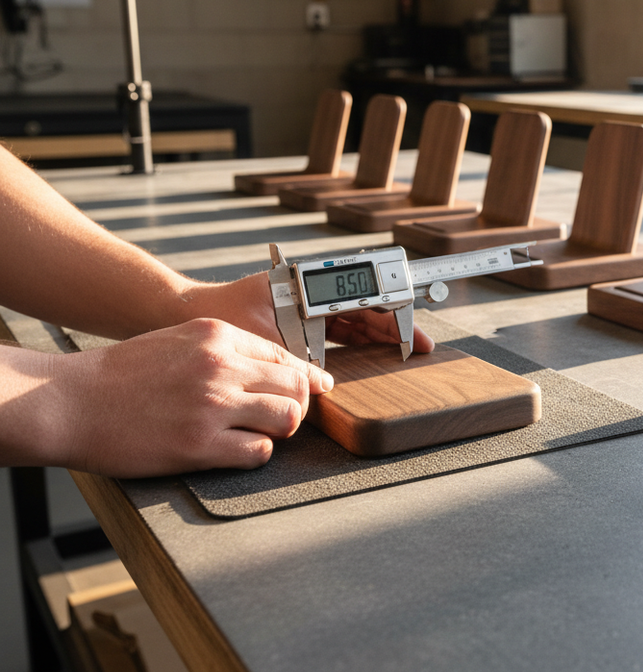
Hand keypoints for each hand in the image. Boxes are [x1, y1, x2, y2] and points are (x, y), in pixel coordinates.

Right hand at [52, 319, 332, 476]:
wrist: (71, 401)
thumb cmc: (122, 374)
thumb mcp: (179, 340)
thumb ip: (225, 349)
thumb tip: (274, 367)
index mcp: (217, 336)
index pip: (286, 356)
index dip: (307, 376)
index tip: (318, 388)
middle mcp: (221, 367)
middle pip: (297, 386)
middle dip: (300, 403)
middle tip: (287, 415)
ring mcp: (212, 406)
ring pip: (288, 417)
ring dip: (283, 428)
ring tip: (263, 432)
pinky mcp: (199, 445)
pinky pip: (259, 452)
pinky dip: (258, 452)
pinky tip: (239, 449)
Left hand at [187, 272, 434, 354]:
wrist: (191, 314)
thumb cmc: (221, 317)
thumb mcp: (263, 340)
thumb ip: (297, 360)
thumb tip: (324, 384)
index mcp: (311, 287)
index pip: (364, 299)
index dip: (394, 317)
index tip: (413, 334)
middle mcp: (313, 293)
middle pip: (366, 308)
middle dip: (395, 326)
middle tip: (421, 345)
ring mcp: (308, 306)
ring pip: (356, 318)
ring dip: (380, 333)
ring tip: (404, 349)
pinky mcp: (300, 319)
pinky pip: (339, 328)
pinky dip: (358, 338)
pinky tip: (374, 351)